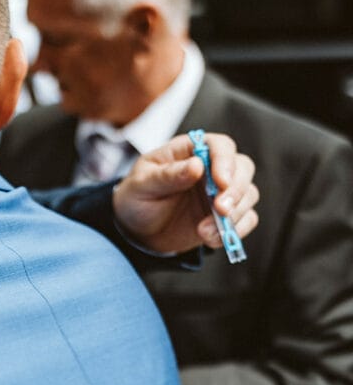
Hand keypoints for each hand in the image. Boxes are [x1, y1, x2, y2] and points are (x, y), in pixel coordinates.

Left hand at [113, 132, 258, 254]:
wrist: (136, 230)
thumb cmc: (137, 197)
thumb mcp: (142, 184)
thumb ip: (168, 175)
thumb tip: (197, 164)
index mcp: (189, 151)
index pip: (219, 145)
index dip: (225, 161)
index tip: (221, 182)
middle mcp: (211, 168)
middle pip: (242, 168)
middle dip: (237, 190)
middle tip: (221, 209)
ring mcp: (221, 192)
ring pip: (248, 194)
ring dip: (234, 214)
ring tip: (203, 232)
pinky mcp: (225, 215)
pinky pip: (246, 219)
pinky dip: (235, 231)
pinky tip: (211, 239)